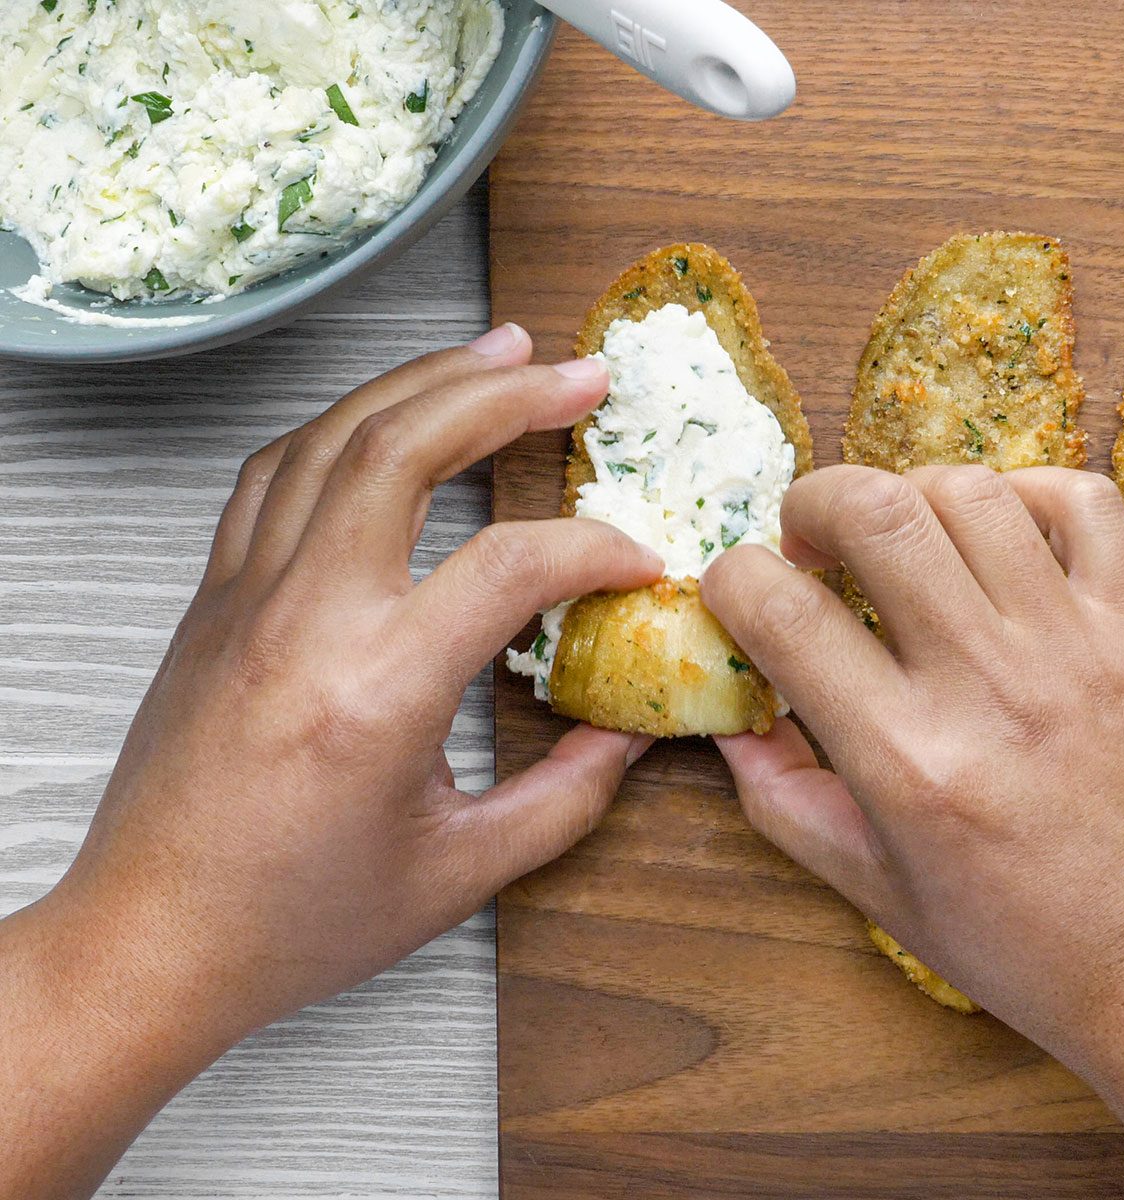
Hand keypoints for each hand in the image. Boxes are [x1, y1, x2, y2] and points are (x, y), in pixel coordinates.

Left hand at [0, 324, 661, 1199]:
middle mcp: (305, 618)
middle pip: (406, 449)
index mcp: (376, 690)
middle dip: (504, 393)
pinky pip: (274, 473)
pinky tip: (388, 415)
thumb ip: (565, 798)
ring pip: (334, 437)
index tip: (641, 564)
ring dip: (424, 380)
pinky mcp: (216, 598)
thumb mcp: (458, 875)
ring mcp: (247, 596)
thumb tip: (631, 735)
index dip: (595, 549)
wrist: (152, 941)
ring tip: (500, 352)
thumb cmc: (296, 921)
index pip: (509, 565)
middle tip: (580, 373)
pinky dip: (342, 424)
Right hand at [703, 464, 1123, 1198]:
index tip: (745, 595)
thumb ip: (791, 803)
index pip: (778, 607)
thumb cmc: (1037, 953)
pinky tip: (1007, 541)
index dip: (733, 580)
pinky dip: (1028, 493)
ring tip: (911, 546)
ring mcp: (1078, 647)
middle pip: (872, 509)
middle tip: (814, 543)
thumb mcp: (885, 899)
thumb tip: (735, 719)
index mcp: (906, 761)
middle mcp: (989, 685)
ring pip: (971, 490)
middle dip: (812, 501)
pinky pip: (1084, 503)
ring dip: (914, 497)